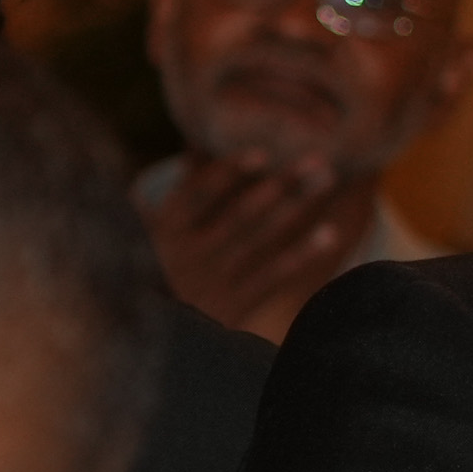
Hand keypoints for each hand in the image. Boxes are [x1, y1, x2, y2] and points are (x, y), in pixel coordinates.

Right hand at [143, 147, 378, 341]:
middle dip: (281, 183)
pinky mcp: (232, 305)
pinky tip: (329, 233)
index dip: (229, 172)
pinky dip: (301, 254)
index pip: (198, 193)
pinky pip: (273, 275)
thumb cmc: (150, 265)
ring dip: (297, 207)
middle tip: (317, 159)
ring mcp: (213, 279)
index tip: (262, 153)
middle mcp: (189, 253)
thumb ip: (177, 189)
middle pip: (241, 212)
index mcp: (162, 229)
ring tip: (327, 179)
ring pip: (261, 238)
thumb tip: (197, 139)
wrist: (150, 331)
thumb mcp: (144, 227)